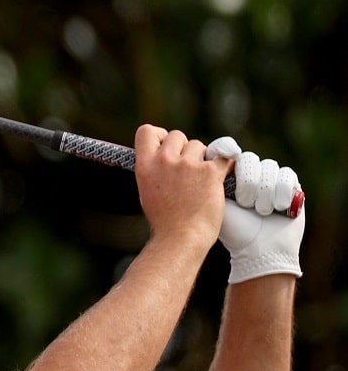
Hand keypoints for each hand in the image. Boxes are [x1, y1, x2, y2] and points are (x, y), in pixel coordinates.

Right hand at [133, 126, 227, 248]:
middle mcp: (164, 161)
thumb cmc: (164, 221)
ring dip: (202, 159)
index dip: (159, 136)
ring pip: (200, 146)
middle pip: (177, 135)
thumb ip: (154, 169)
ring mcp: (188, 166)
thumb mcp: (147, 191)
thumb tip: (164, 155)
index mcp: (144, 166)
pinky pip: (224, 157)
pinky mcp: (210, 173)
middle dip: (184, 149)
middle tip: (188, 170)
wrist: (180, 239)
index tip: (166, 148)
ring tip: (201, 182)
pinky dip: (225, 165)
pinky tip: (223, 175)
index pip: (147, 131)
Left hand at [205, 137, 305, 282]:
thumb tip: (201, 158)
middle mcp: (249, 174)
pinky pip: (287, 176)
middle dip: (249, 183)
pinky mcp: (290, 185)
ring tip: (260, 212)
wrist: (260, 250)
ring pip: (269, 167)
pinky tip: (277, 209)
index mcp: (228, 177)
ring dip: (265, 193)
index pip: (228, 152)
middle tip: (246, 204)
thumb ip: (208, 181)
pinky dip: (281, 193)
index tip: (230, 156)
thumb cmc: (234, 231)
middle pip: (250, 159)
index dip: (227, 150)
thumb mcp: (215, 204)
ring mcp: (270, 178)